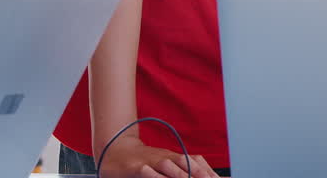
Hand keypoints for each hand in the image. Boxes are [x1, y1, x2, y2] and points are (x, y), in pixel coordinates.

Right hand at [97, 135, 218, 177]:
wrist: (116, 151)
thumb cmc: (144, 162)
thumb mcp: (164, 167)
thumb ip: (181, 171)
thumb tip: (203, 175)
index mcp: (175, 157)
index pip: (196, 162)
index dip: (209, 171)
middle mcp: (166, 157)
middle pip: (187, 163)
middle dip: (201, 173)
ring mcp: (152, 161)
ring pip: (169, 166)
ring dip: (182, 174)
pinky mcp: (137, 167)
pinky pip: (148, 171)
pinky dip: (156, 176)